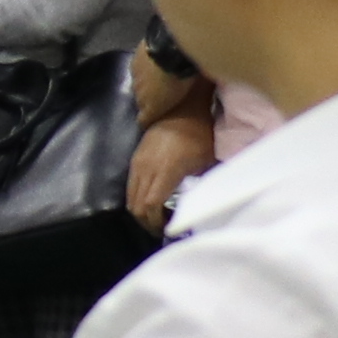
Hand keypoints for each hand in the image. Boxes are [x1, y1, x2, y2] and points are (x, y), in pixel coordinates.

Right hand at [123, 114, 209, 232]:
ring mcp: (138, 163)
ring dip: (141, 211)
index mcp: (165, 171)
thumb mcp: (207, 162)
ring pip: (130, 198)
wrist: (183, 108)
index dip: (156, 223)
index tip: (168, 229)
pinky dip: (138, 198)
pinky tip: (153, 199)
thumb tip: (197, 208)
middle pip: (136, 206)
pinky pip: (130, 186)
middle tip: (161, 228)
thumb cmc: (200, 135)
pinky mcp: (135, 159)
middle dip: (147, 222)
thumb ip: (200, 186)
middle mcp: (146, 169)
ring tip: (156, 216)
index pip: (150, 206)